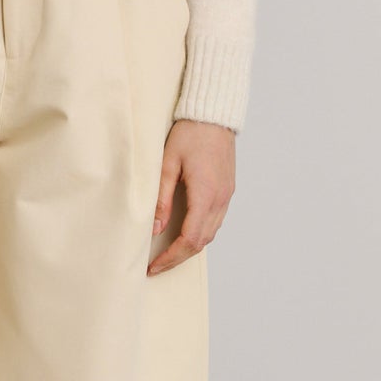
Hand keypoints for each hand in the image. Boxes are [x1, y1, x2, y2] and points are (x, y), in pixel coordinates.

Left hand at [148, 118, 235, 275]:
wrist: (214, 115)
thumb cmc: (190, 134)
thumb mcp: (168, 164)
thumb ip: (161, 199)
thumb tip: (155, 228)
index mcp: (206, 195)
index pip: (189, 239)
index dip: (171, 257)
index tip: (153, 266)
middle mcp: (220, 199)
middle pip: (201, 242)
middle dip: (178, 258)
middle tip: (156, 266)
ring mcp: (226, 196)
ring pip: (210, 234)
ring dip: (189, 248)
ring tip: (168, 254)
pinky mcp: (227, 190)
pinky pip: (215, 221)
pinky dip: (200, 234)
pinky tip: (185, 234)